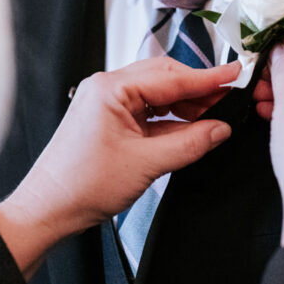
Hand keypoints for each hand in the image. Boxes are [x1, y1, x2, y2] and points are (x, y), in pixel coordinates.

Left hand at [0, 58, 238, 276]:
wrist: (49, 208)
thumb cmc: (79, 185)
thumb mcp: (146, 164)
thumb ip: (189, 143)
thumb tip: (219, 129)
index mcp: (110, 88)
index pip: (170, 76)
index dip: (207, 78)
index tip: (234, 75)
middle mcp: (106, 89)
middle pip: (164, 79)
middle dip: (198, 89)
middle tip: (230, 97)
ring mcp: (107, 104)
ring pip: (157, 95)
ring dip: (186, 106)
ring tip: (215, 116)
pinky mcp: (109, 121)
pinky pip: (147, 112)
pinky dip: (170, 120)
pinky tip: (191, 129)